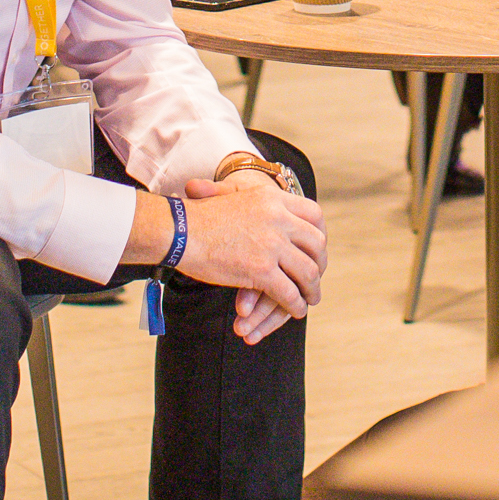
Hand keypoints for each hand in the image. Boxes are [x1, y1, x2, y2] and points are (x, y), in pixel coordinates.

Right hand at [174, 173, 326, 328]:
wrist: (179, 232)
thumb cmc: (198, 216)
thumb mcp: (232, 195)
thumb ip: (251, 197)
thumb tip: (259, 190)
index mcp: (272, 198)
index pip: (313, 214)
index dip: (319, 234)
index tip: (316, 248)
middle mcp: (278, 218)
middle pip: (316, 243)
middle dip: (319, 263)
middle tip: (315, 277)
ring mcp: (272, 245)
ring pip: (307, 271)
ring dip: (311, 288)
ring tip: (309, 297)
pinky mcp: (261, 271)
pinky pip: (289, 293)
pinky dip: (295, 304)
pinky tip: (295, 309)